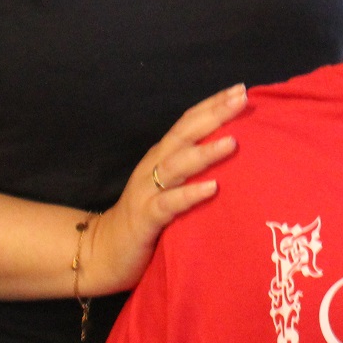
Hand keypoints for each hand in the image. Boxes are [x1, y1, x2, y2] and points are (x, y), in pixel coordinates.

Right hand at [83, 84, 246, 292]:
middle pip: (185, 133)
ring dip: (205, 152)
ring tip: (233, 142)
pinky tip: (212, 188)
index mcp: (162, 156)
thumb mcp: (171, 187)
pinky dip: (190, 194)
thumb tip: (234, 152)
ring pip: (177, 164)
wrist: (102, 252)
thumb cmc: (146, 218)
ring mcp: (147, 190)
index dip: (212, 104)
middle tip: (241, 98)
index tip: (240, 89)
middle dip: (214, 114)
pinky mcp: (145, 217)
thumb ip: (192, 170)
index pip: (189, 122)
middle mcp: (154, 166)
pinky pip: (169, 203)